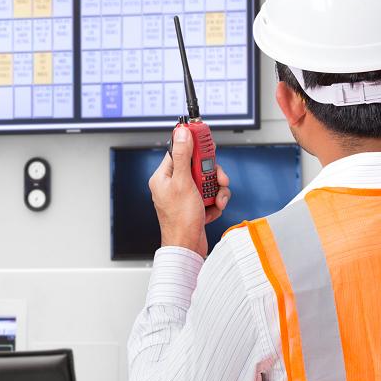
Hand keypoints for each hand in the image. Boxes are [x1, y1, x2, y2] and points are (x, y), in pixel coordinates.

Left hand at [148, 126, 230, 257]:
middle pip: (199, 166)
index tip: (206, 141)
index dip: (195, 147)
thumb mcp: (183, 182)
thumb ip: (183, 156)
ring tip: (215, 201)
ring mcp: (185, 196)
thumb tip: (181, 133)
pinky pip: (210, 195)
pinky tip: (211, 210)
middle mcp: (173, 185)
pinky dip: (215, 202)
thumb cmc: (180, 220)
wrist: (187, 247)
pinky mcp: (195, 206)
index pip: (180, 151)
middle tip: (216, 179)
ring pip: (207, 181)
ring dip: (216, 190)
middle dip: (212, 175)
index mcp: (164, 177)